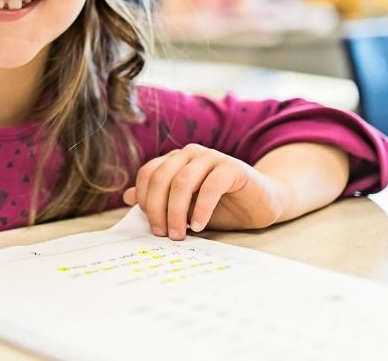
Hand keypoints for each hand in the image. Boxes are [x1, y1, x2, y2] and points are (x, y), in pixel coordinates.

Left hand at [122, 143, 288, 238]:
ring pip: (182, 181)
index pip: (148, 173)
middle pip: (161, 177)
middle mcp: (190, 154)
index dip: (145, 199)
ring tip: (179, 234)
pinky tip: (199, 225)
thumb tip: (127, 197)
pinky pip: (210, 186)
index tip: (152, 225)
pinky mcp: (232, 167)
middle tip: (163, 233)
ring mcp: (211, 157)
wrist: (259, 205)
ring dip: (176, 211)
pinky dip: (201, 208)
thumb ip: (159, 200)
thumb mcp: (184, 207)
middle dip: (158, 208)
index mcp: (175, 160)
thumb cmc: (219, 207)